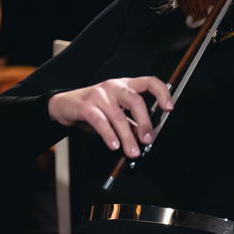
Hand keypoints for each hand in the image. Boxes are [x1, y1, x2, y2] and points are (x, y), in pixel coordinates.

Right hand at [47, 76, 173, 158]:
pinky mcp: (86, 105)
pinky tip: (114, 145)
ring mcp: (99, 94)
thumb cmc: (94, 108)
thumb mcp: (115, 112)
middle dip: (144, 122)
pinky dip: (109, 135)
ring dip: (127, 137)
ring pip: (118, 116)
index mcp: (126, 85)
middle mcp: (114, 86)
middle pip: (135, 100)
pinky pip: (100, 121)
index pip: (149, 82)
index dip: (162, 93)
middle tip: (148, 140)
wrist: (64, 105)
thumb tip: (146, 137)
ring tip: (132, 151)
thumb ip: (131, 122)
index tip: (169, 108)